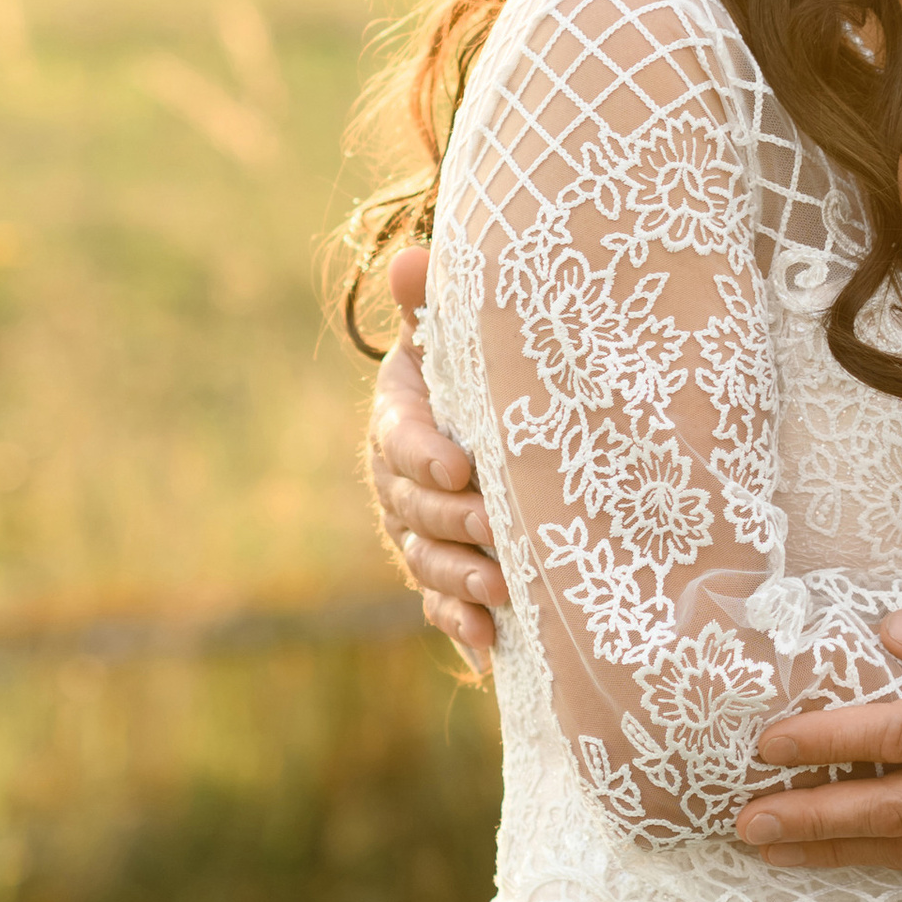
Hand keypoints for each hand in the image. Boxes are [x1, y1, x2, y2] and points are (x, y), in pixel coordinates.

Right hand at [366, 244, 507, 665]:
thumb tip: (413, 256)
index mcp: (399, 420)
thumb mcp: (457, 335)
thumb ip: (434, 304)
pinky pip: (440, 607)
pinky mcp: (443, 575)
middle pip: (413, 509)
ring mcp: (418, 534)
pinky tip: (488, 644)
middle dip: (454, 521)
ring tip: (501, 587)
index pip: (401, 439)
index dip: (425, 453)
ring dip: (459, 579)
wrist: (497, 424)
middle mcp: (399, 482)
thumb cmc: (480, 372)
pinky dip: (461, 627)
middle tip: (497, 528)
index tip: (462, 463)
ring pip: (426, 562)